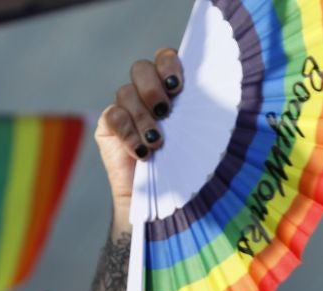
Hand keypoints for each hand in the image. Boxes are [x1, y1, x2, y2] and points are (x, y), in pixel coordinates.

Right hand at [94, 48, 184, 222]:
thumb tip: (213, 101)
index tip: (178, 87)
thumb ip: (196, 113)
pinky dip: (128, 133)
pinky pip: (114, 116)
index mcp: (168, 87)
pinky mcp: (109, 126)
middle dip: (153, 88)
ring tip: (157, 141)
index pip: (164, 58)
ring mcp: (125, 107)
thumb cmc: (183, 166)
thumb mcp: (194, 136)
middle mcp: (145, 92)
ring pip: (126, 92)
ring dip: (143, 116)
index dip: (168, 64)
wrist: (158, 200)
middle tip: (165, 111)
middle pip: (140, 69)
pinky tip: (141, 152)